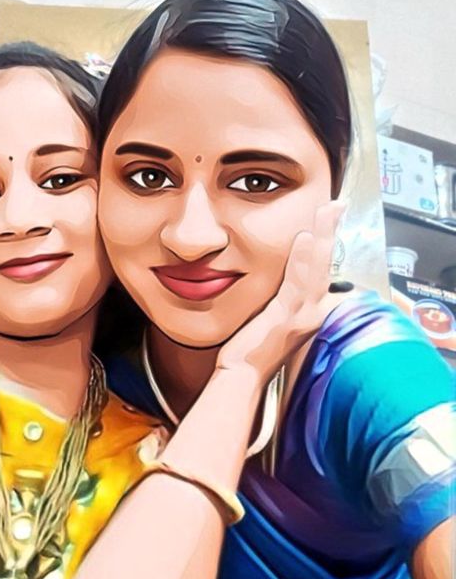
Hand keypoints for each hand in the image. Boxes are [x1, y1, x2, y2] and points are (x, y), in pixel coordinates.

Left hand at [214, 201, 345, 385]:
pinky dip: (303, 260)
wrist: (241, 375)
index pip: (323, 268)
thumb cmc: (252, 349)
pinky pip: (297, 285)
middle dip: (331, 230)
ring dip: (323, 237)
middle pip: (326, 263)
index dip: (327, 241)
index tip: (330, 215)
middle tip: (338, 202)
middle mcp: (312, 311)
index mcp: (309, 308)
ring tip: (328, 210)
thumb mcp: (272, 315)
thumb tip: (282, 271)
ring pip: (317, 269)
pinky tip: (305, 239)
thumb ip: (281, 293)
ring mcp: (302, 315)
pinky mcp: (286, 319)